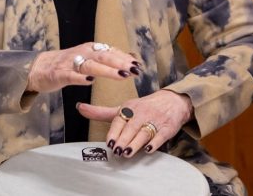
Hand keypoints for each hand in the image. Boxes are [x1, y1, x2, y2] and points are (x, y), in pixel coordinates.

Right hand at [26, 42, 139, 93]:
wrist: (38, 67)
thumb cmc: (66, 64)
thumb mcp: (87, 58)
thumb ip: (104, 59)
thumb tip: (129, 60)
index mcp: (89, 49)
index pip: (110, 51)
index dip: (124, 58)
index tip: (138, 65)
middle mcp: (81, 53)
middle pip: (103, 56)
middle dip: (120, 63)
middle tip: (134, 70)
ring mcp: (70, 63)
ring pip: (91, 65)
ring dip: (107, 70)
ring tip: (121, 75)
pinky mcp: (59, 74)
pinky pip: (71, 76)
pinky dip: (81, 78)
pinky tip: (90, 81)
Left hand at [78, 89, 192, 158]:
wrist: (172, 101)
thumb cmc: (143, 107)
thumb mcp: (124, 107)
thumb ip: (102, 112)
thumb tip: (79, 108)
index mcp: (130, 107)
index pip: (120, 119)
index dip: (114, 131)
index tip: (109, 142)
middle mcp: (142, 112)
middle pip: (131, 127)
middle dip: (123, 139)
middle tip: (117, 150)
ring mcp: (155, 120)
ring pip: (144, 132)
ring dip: (136, 142)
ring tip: (128, 152)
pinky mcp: (168, 127)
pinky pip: (161, 135)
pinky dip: (155, 143)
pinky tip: (148, 149)